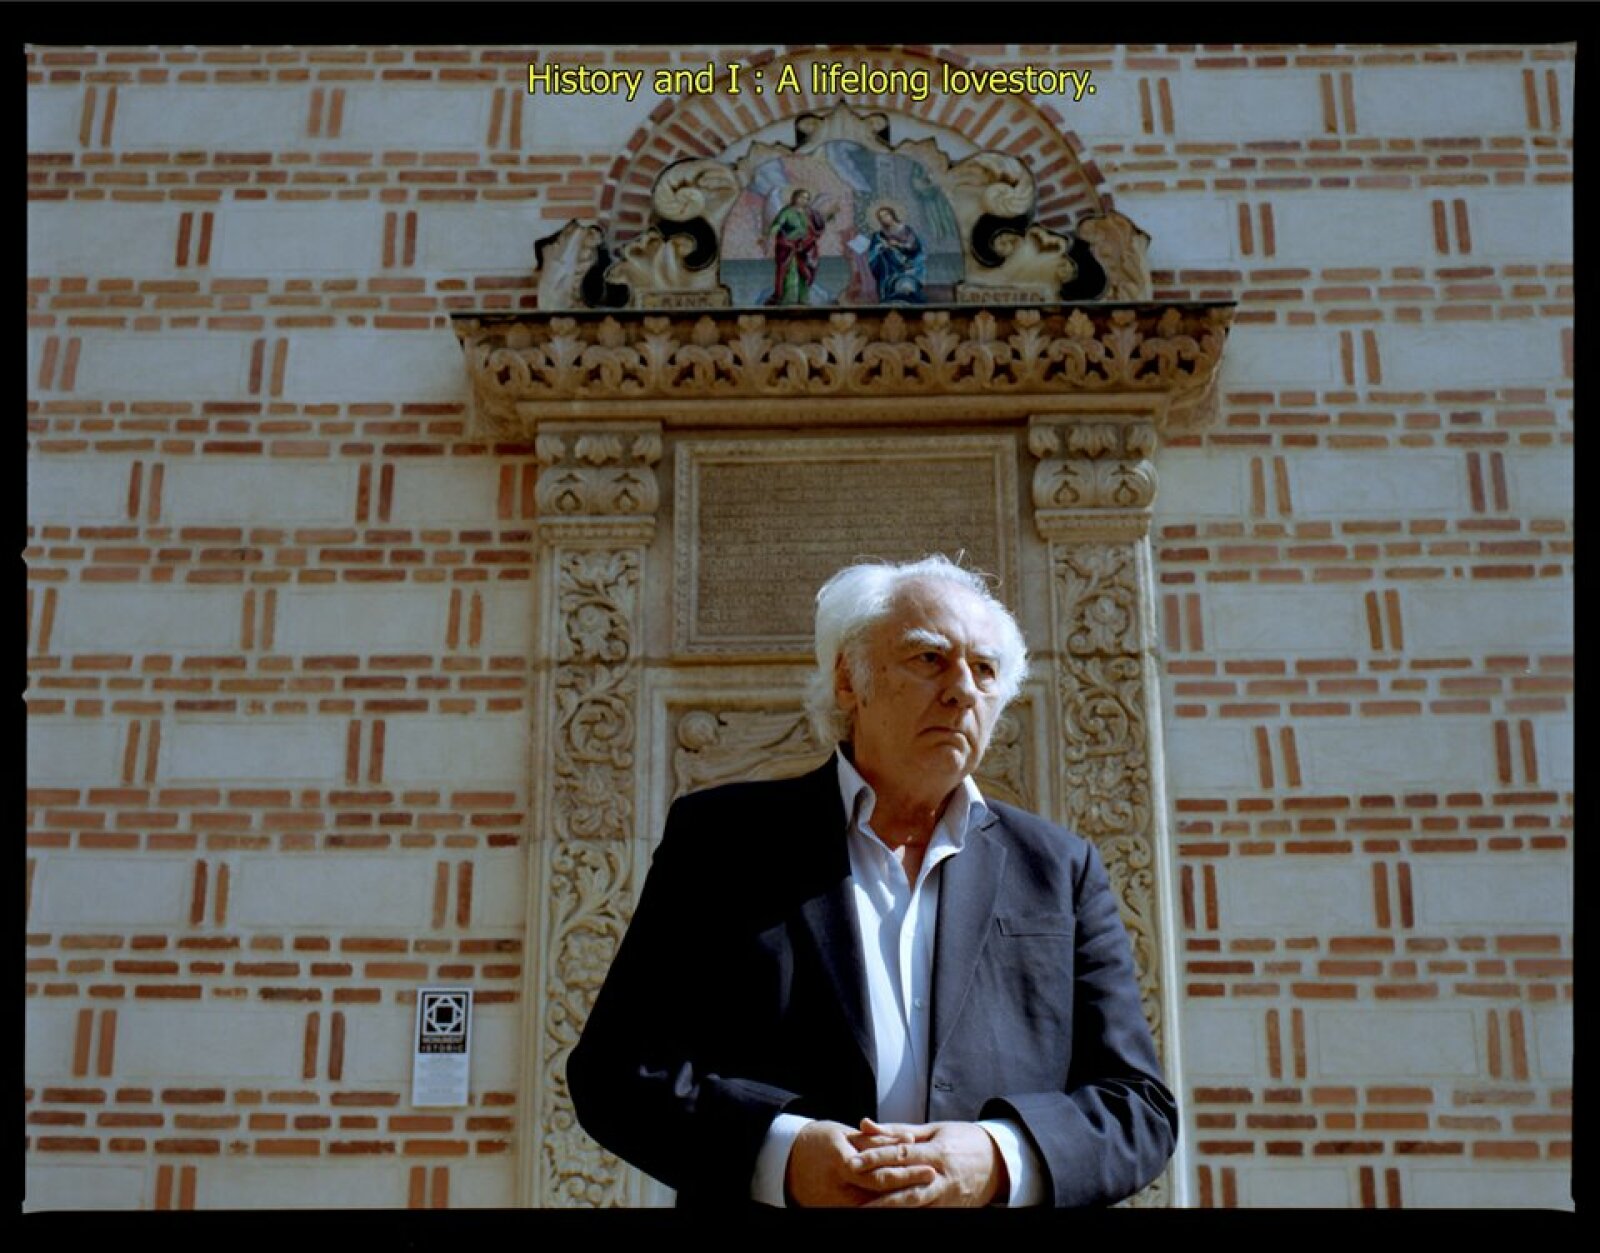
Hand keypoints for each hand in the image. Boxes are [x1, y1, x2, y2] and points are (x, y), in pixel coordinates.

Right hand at [786, 1119, 933, 1206]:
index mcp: (841, 1164)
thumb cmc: (820, 1143)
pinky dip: (888, 1209)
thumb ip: (876, 1139)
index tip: (930, 1167)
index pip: (879, 1173)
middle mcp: (839, 1190)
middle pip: (882, 1194)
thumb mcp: (844, 1136)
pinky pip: (868, 1213)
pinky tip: (909, 1206)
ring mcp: (839, 1206)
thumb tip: (908, 1140)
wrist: (789, 1164)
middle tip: (935, 1180)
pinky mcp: (840, 1213)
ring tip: (930, 1196)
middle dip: (911, 1189)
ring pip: (878, 1208)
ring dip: (903, 1203)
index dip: (906, 1171)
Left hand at [849, 1119, 1006, 1207]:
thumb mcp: (933, 1129)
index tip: (852, 1162)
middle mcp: (942, 1177)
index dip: (876, 1158)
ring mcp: (947, 1198)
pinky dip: (904, 1215)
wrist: (999, 1163)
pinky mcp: (949, 1210)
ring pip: (914, 1206)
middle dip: (878, 1196)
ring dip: (890, 1211)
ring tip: (865, 1214)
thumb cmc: (962, 1139)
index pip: (902, 1155)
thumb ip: (897, 1130)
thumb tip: (865, 1124)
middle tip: (853, 1201)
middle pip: (907, 1189)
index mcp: (938, 1152)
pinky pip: (924, 1214)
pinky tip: (886, 1217)